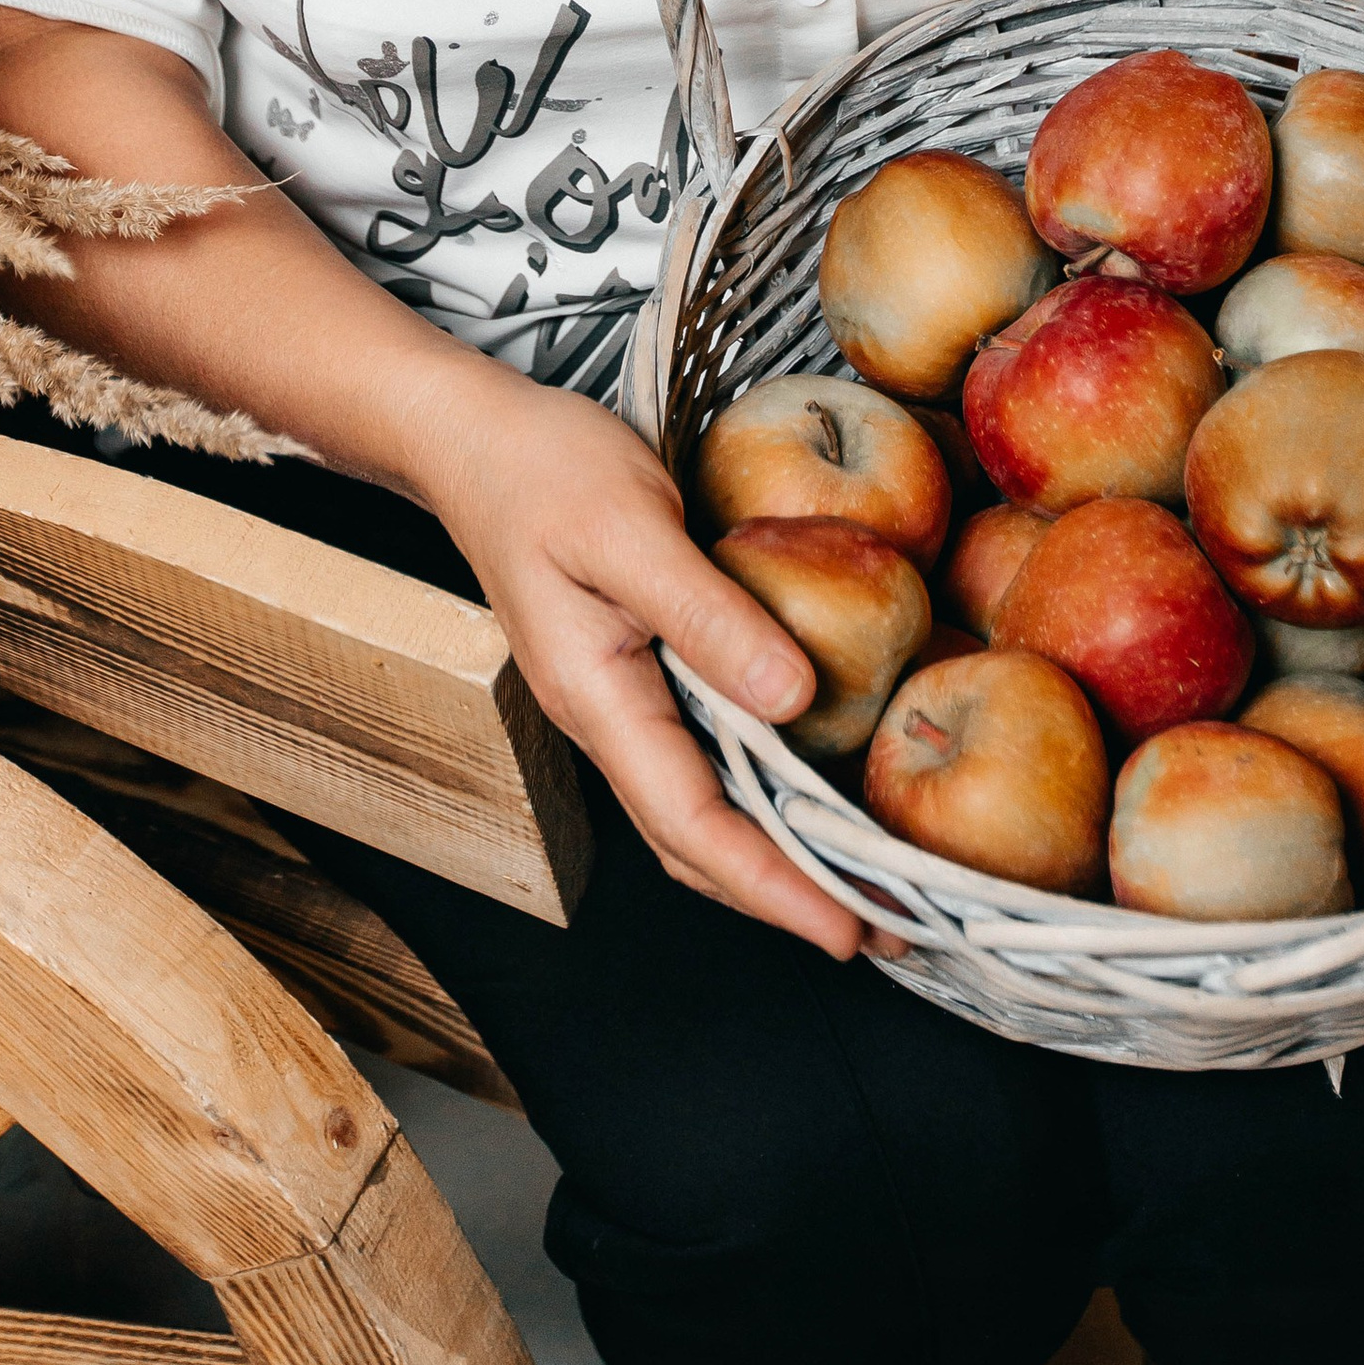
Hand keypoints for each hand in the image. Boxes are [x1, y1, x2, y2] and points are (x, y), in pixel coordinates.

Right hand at [420, 372, 870, 959]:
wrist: (475, 437)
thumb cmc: (542, 469)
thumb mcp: (629, 527)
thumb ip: (706, 613)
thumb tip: (792, 696)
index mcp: (597, 698)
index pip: (691, 824)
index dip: (772, 885)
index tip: (848, 928)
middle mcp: (607, 718)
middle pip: (698, 843)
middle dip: (787, 895)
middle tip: (888, 927)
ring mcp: (619, 699)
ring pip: (700, 808)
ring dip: (778, 852)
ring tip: (864, 877)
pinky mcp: (637, 669)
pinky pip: (704, 756)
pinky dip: (761, 791)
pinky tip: (808, 786)